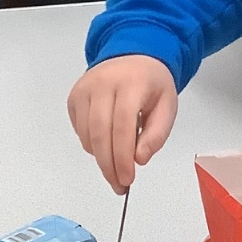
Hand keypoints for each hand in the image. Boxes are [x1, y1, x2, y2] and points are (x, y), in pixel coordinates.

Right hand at [68, 54, 177, 192]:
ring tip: (116, 168)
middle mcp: (103, 83)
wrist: (133, 56)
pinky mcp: (74, 96)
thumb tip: (139, 159)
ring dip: (100, 158)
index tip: (128, 179)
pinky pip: (79, 129)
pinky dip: (92, 144)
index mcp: (131, 83)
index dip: (123, 157)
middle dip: (109, 164)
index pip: (122, 126)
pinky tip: (107, 145)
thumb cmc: (152, 84)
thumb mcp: (167, 107)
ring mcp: (84, 89)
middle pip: (100, 132)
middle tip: (118, 185)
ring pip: (87, 134)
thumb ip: (157, 134)